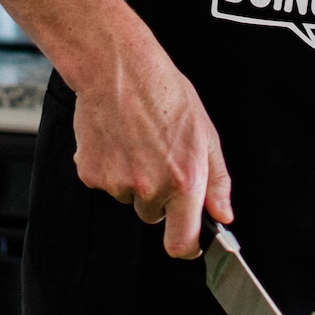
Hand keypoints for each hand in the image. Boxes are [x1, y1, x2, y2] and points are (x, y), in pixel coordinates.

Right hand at [69, 1, 232, 259]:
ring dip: (133, 180)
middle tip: (159, 159)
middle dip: (158, 198)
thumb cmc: (164, 93)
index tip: (188, 239)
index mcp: (185, 181)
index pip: (182, 243)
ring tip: (138, 141)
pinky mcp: (92, 175)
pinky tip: (118, 139)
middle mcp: (150, 188)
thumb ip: (217, 181)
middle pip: (153, 217)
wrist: (118, 69)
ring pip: (129, 198)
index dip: (186, 245)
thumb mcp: (206, 133)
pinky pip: (105, 184)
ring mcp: (118, 184)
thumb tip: (223, 215)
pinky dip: (110, 167)